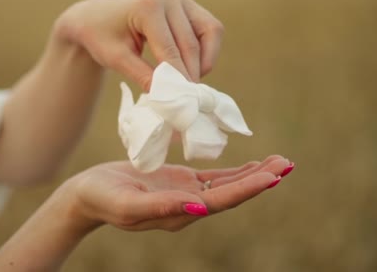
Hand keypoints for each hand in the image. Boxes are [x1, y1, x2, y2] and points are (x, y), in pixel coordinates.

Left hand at [51, 0, 223, 89]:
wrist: (95, 16)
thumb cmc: (101, 37)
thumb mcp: (116, 59)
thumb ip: (142, 76)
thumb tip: (168, 97)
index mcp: (147, 6)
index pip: (170, 50)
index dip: (178, 78)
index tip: (182, 102)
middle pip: (190, 44)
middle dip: (191, 74)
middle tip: (189, 100)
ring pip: (210, 32)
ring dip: (203, 60)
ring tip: (190, 81)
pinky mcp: (187, 3)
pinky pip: (209, 28)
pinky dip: (205, 50)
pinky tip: (192, 67)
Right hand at [67, 155, 293, 231]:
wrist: (88, 194)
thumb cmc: (103, 198)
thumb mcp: (128, 204)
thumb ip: (162, 207)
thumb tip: (199, 208)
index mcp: (179, 213)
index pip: (221, 201)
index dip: (248, 188)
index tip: (273, 176)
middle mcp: (189, 207)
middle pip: (232, 193)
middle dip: (261, 179)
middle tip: (288, 164)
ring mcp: (186, 195)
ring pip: (228, 185)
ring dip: (254, 174)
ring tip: (280, 162)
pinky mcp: (181, 183)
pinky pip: (214, 177)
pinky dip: (236, 171)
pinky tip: (253, 165)